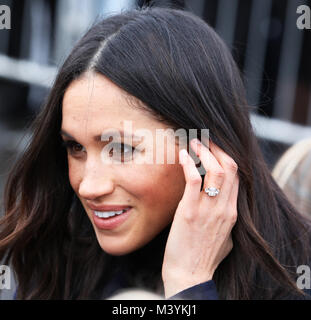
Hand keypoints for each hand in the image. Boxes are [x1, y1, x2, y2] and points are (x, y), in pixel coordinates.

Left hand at [162, 139, 238, 297]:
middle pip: (229, 168)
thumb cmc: (205, 256)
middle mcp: (224, 208)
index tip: (216, 148)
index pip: (236, 176)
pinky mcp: (189, 212)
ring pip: (214, 170)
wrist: (190, 275)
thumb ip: (227, 218)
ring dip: (204, 152)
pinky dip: (188, 164)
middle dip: (218, 149)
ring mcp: (208, 210)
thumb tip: (223, 204)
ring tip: (194, 142)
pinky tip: (182, 155)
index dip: (227, 158)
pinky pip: (192, 180)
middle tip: (205, 140)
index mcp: (233, 212)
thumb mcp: (226, 237)